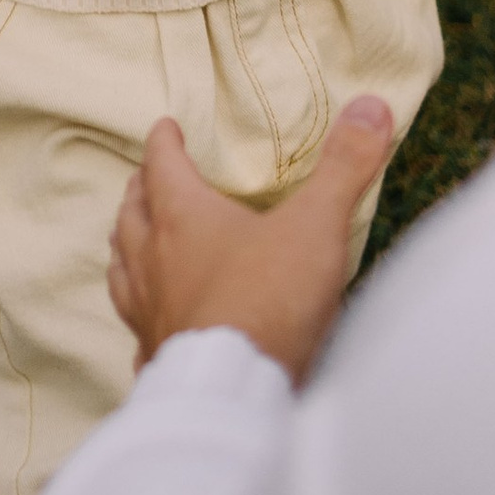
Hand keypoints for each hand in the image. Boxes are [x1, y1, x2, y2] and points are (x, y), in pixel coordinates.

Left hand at [107, 94, 394, 382]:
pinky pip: (136, 326)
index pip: (162, 164)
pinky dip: (139, 313)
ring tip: (131, 240)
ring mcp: (147, 309)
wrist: (235, 389)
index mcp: (182, 217)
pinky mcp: (153, 352)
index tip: (164, 127)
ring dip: (126, 246)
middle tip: (147, 180)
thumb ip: (343, 166)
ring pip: (122, 265)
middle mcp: (151, 258)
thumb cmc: (269, 299)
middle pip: (132, 212)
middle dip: (140, 191)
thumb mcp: (316, 224)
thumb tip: (372, 104)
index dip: (163, 142)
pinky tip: (148, 325)